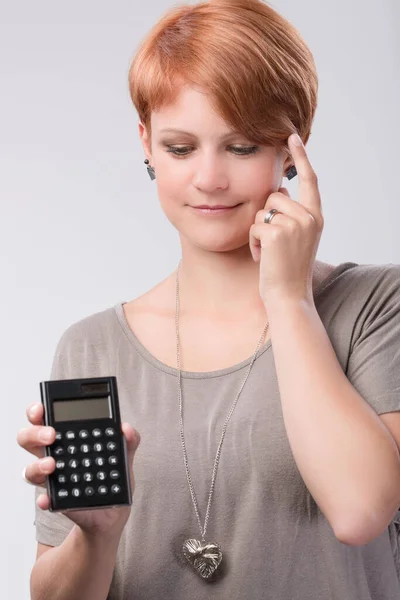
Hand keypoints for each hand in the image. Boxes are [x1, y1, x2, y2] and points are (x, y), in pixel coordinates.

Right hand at [17, 402, 140, 539]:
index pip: (46, 420)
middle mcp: (54, 456)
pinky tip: (49, 500)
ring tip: (52, 465)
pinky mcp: (58, 501)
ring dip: (38, 465)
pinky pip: (45, 500)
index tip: (41, 408)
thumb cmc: (113, 477)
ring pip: (30, 469)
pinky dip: (45, 500)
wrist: (114, 513)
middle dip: (35, 433)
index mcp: (68, 439)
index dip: (38, 411)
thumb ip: (129, 441)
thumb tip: (126, 428)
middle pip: (29, 439)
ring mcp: (53, 479)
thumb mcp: (125, 457)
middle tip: (51, 435)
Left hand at [249, 133, 323, 305]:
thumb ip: (292, 213)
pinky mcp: (278, 233)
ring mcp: (296, 224)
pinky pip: (254, 225)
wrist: (289, 296)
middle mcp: (310, 217)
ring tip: (269, 251)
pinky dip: (252, 242)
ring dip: (258, 230)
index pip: (309, 179)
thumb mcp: (296, 237)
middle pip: (275, 195)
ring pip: (262, 210)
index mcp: (316, 216)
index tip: (290, 136)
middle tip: (273, 242)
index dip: (300, 157)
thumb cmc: (288, 268)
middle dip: (266, 216)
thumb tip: (280, 191)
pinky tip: (262, 257)